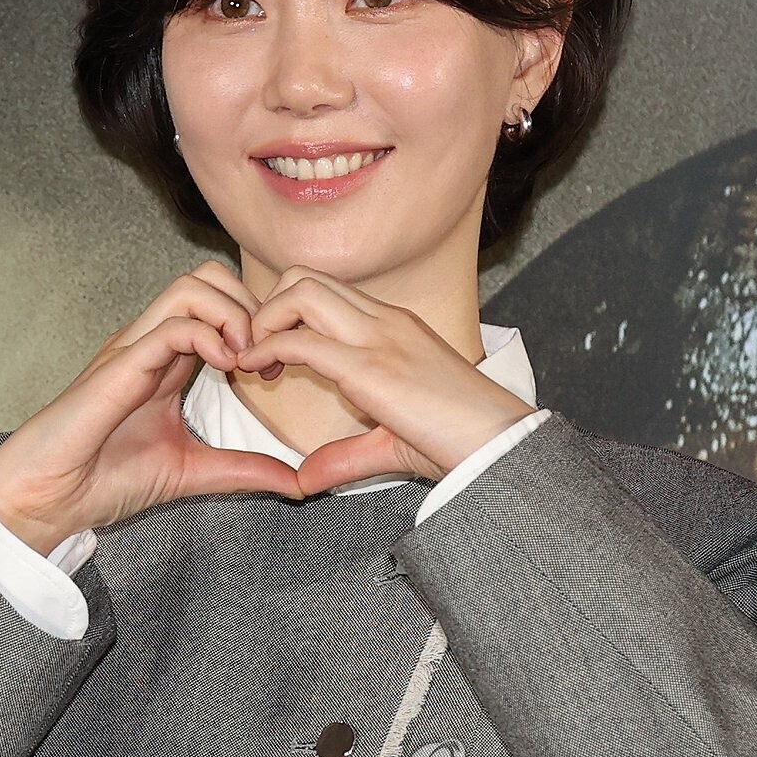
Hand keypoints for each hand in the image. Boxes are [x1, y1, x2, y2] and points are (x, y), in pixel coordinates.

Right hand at [0, 260, 303, 554]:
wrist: (49, 499)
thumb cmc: (105, 480)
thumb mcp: (193, 472)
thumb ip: (243, 469)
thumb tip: (297, 483)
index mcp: (169, 358)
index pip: (219, 302)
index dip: (258, 323)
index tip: (276, 370)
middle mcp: (152, 341)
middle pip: (209, 277)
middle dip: (251, 306)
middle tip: (266, 358)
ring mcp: (134, 348)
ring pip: (191, 286)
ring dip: (233, 315)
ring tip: (247, 362)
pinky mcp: (120, 366)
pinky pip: (171, 326)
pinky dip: (209, 338)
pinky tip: (225, 371)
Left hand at [234, 266, 536, 495]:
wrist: (501, 444)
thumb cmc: (460, 440)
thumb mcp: (391, 443)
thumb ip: (344, 456)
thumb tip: (304, 480)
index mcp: (392, 326)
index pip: (324, 291)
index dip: (285, 314)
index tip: (270, 355)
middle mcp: (384, 321)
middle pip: (305, 277)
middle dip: (268, 307)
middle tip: (256, 353)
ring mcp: (379, 338)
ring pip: (301, 293)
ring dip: (265, 320)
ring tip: (255, 361)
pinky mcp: (371, 368)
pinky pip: (305, 341)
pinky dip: (269, 348)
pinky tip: (255, 371)